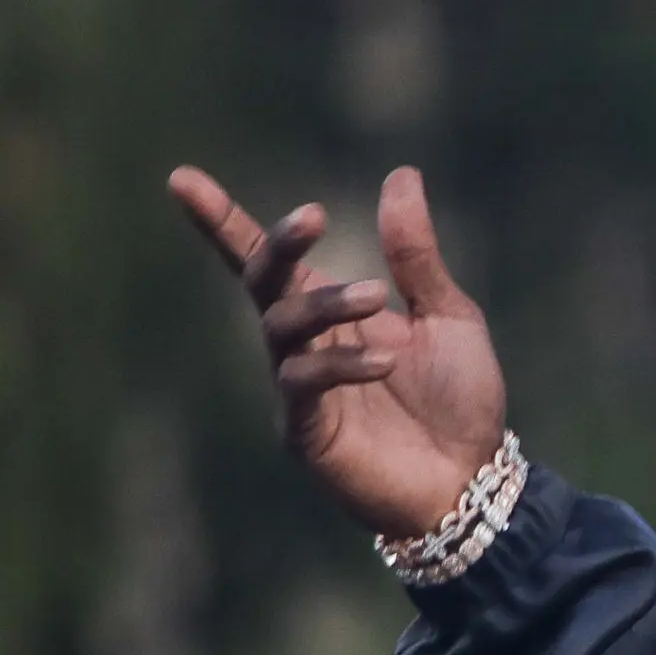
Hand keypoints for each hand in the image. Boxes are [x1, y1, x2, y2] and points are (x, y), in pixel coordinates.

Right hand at [167, 163, 504, 542]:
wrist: (474, 480)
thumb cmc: (458, 401)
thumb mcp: (448, 315)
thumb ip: (415, 254)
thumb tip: (401, 174)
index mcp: (329, 312)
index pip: (264, 260)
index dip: (222, 221)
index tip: (181, 180)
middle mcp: (303, 344)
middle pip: (263, 282)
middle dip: (276, 245)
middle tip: (314, 215)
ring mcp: (298, 388)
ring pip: (283, 327)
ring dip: (328, 305)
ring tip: (379, 297)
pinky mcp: (306, 430)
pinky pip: (304, 383)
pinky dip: (341, 364)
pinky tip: (385, 361)